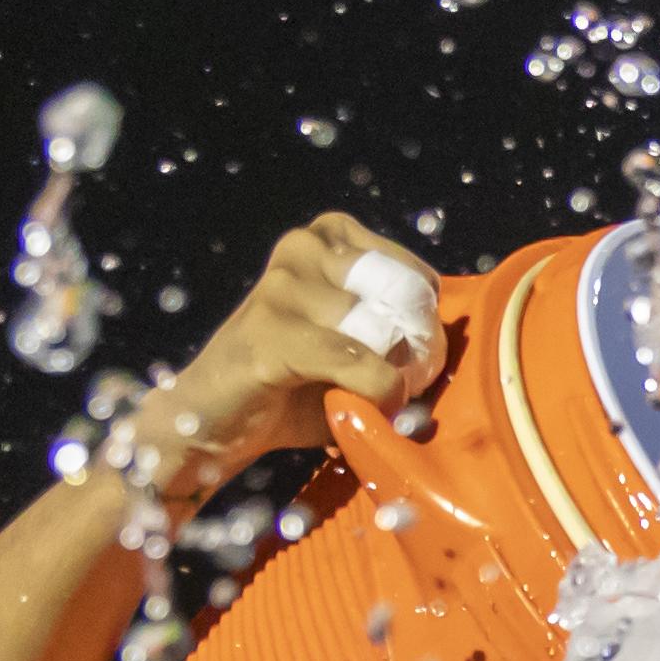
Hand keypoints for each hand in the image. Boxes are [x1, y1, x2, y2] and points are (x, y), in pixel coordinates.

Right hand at [107, 215, 448, 501]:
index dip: (423, 328)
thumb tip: (447, 345)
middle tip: (399, 386)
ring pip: (383, 333)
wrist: (212, 422)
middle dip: (415, 351)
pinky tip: (358, 408)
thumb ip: (397, 332)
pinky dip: (375, 394)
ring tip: (369, 399)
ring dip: (392, 378)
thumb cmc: (292, 385)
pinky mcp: (271, 334)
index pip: (416, 275)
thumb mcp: (352, 342)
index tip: (405, 359)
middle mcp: (302, 249)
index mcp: (326, 238)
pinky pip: (360, 363)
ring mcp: (282, 286)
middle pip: (404, 300)